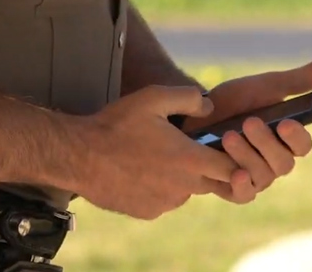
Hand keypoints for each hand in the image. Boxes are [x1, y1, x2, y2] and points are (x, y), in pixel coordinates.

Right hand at [76, 85, 238, 219]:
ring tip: (154, 156)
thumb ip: (188, 98)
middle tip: (182, 147)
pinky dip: (158, 188)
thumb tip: (209, 107)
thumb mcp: (153, 98)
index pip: (234, 169)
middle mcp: (183, 187)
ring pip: (186, 191)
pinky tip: (138, 170)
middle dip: (205, 166)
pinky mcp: (148, 213)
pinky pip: (164, 201)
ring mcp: (165, 204)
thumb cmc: (115, 124)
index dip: (234, 158)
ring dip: (180, 177)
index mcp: (190, 160)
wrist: (78, 156)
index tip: (222, 147)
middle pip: (213, 182)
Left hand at [182, 54, 311, 203]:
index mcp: (288, 140)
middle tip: (249, 122)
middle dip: (266, 143)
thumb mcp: (266, 86)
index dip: (296, 137)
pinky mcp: (231, 189)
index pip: (303, 145)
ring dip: (247, 157)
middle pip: (283, 163)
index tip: (284, 122)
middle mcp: (275, 162)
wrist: (194, 115)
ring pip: (262, 177)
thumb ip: (301, 79)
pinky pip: (242, 197)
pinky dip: (241, 188)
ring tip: (228, 135)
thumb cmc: (236, 101)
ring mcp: (255, 177)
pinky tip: (235, 175)